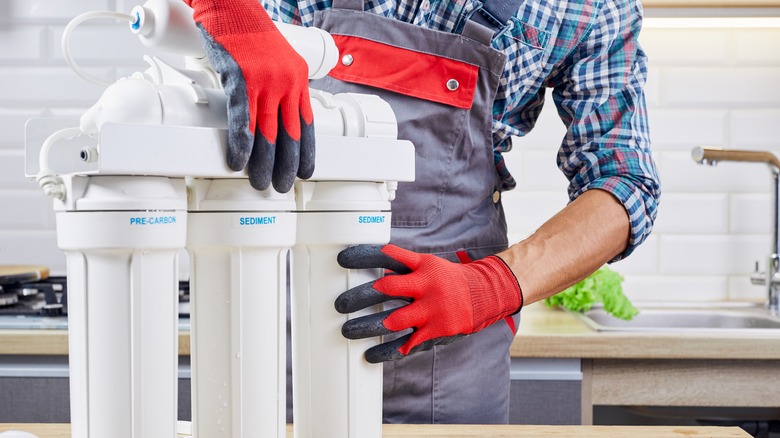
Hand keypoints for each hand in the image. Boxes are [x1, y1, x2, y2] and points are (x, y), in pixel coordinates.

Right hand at [186, 0, 314, 191]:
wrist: (230, 5)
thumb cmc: (248, 33)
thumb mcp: (276, 61)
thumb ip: (278, 86)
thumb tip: (272, 114)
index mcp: (298, 79)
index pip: (307, 123)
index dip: (307, 151)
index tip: (306, 172)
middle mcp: (286, 82)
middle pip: (290, 133)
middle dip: (287, 165)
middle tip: (281, 186)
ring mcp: (265, 81)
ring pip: (267, 131)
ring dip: (263, 162)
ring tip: (260, 181)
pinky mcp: (241, 78)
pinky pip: (243, 118)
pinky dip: (241, 143)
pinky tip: (239, 160)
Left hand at [335, 244, 522, 362]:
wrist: (484, 295)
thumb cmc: (449, 279)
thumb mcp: (428, 265)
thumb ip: (404, 266)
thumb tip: (378, 267)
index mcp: (422, 266)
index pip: (388, 256)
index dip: (364, 256)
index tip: (342, 259)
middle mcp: (426, 286)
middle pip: (387, 288)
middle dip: (360, 296)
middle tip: (340, 304)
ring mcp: (431, 310)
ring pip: (393, 320)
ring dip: (367, 326)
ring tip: (347, 331)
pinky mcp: (436, 331)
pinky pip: (406, 343)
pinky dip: (386, 351)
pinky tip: (369, 354)